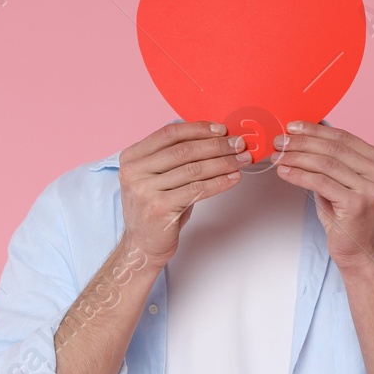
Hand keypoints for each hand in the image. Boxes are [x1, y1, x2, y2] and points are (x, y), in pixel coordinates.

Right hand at [118, 121, 249, 263]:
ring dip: (223, 163)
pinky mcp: (159, 208)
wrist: (143, 244)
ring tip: (242, 160)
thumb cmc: (156, 208)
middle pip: (183, 150)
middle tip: (238, 144)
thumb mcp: (158, 177)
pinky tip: (233, 178)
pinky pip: (197, 190)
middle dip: (216, 145)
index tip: (222, 130)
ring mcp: (144, 190)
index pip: (169, 133)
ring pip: (193, 169)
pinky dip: (219, 182)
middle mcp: (134, 171)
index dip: (198, 129)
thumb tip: (214, 138)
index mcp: (131, 157)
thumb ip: (175, 157)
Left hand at [270, 122, 373, 271]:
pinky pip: (320, 182)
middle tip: (279, 140)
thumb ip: (332, 160)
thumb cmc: (347, 217)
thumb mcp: (342, 182)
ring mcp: (371, 189)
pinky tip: (284, 172)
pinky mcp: (357, 204)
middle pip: (334, 149)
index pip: (344, 137)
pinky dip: (299, 175)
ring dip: (296, 157)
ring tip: (278, 155)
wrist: (359, 251)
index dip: (316, 130)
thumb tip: (303, 135)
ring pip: (325, 164)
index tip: (292, 126)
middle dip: (302, 142)